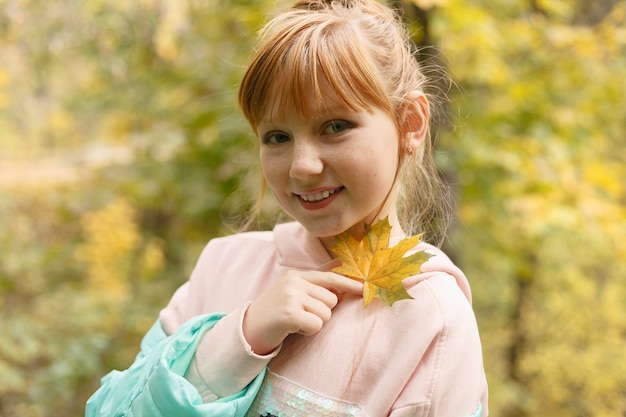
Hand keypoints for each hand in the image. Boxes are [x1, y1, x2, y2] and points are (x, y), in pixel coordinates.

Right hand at [242, 270, 362, 354]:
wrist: (247, 329)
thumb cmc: (275, 314)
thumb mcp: (292, 294)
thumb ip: (314, 289)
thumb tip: (344, 288)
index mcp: (296, 275)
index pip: (330, 277)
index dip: (349, 284)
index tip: (365, 288)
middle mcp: (294, 282)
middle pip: (332, 300)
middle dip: (321, 312)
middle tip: (300, 316)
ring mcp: (291, 296)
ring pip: (326, 313)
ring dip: (314, 323)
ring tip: (295, 322)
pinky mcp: (290, 313)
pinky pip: (317, 325)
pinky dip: (308, 331)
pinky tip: (293, 329)